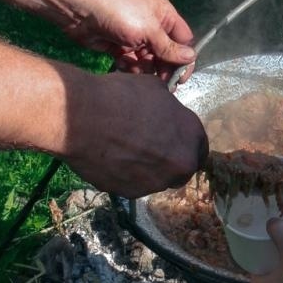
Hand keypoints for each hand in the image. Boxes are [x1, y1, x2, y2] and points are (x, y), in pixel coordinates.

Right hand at [60, 69, 208, 197]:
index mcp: (191, 137)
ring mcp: (155, 183)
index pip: (200, 146)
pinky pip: (134, 184)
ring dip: (148, 167)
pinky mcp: (130, 194)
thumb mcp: (153, 88)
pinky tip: (111, 157)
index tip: (173, 136)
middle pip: (182, 167)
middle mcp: (179, 165)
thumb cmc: (120, 96)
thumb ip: (168, 107)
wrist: (81, 118)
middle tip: (150, 144)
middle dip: (170, 158)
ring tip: (124, 148)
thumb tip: (165, 112)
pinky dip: (127, 174)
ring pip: (157, 178)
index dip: (185, 140)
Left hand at [64, 0, 195, 81]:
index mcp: (165, 17)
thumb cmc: (119, 14)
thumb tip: (191, 58)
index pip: (183, 42)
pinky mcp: (120, 48)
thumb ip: (169, 47)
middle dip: (162, 68)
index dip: (183, 60)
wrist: (81, 12)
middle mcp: (153, 28)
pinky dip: (129, 66)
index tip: (180, 78)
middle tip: (160, 82)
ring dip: (144, 68)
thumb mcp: (148, 30)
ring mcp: (136, 38)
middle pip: (166, 54)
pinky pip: (132, 63)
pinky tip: (120, 62)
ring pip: (149, 62)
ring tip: (133, 65)